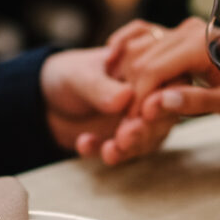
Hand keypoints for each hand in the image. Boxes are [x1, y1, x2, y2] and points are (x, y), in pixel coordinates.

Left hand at [41, 47, 176, 164]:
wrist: (49, 100)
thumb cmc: (70, 75)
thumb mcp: (79, 76)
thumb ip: (100, 86)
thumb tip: (125, 97)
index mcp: (148, 68)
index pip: (170, 84)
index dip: (164, 100)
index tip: (147, 112)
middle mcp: (150, 95)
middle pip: (164, 116)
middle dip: (146, 130)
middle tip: (125, 137)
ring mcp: (140, 121)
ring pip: (150, 139)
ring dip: (131, 148)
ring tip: (109, 150)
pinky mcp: (128, 142)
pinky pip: (126, 152)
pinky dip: (108, 152)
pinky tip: (84, 144)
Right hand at [106, 17, 219, 120]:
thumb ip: (195, 101)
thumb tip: (157, 104)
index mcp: (201, 45)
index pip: (152, 70)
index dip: (138, 99)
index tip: (134, 124)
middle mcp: (189, 31)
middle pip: (143, 61)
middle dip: (133, 93)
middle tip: (132, 124)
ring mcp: (185, 31)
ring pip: (143, 54)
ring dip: (135, 82)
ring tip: (137, 112)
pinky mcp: (184, 37)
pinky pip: (152, 50)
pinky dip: (141, 70)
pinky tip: (137, 89)